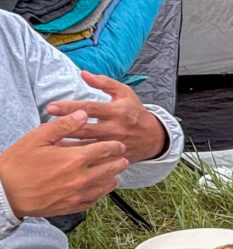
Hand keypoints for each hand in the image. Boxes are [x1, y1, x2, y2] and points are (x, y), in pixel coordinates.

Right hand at [0, 111, 127, 218]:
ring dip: (113, 178)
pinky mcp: (74, 206)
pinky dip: (102, 193)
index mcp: (75, 158)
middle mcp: (82, 178)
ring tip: (118, 173)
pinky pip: (95, 200)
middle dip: (118, 162)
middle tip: (124, 158)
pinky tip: (103, 189)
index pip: (104, 150)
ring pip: (106, 186)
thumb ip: (63, 126)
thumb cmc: (18, 163)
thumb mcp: (38, 138)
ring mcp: (80, 194)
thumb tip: (82, 114)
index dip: (114, 147)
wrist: (6, 192)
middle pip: (110, 169)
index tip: (120, 145)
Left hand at [46, 71, 166, 162]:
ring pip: (89, 146)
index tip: (51, 107)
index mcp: (116, 111)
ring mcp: (116, 144)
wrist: (154, 138)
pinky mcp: (116, 156)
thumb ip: (104, 82)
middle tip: (45, 125)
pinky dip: (82, 156)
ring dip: (70, 144)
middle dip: (65, 127)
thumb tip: (83, 73)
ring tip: (51, 142)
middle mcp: (115, 128)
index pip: (89, 108)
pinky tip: (66, 155)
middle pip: (85, 128)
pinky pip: (97, 158)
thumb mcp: (125, 93)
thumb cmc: (136, 112)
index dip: (70, 107)